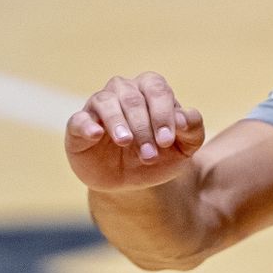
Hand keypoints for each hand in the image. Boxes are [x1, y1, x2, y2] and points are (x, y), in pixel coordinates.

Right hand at [65, 73, 205, 192]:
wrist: (133, 183)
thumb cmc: (160, 156)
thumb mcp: (184, 149)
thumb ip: (192, 131)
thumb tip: (184, 117)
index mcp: (150, 91)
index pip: (157, 89)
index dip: (163, 113)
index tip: (167, 141)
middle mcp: (123, 91)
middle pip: (133, 98)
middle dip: (144, 127)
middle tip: (150, 154)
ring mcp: (98, 107)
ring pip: (106, 102)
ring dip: (119, 124)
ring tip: (126, 142)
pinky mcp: (79, 126)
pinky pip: (79, 120)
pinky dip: (87, 125)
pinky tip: (96, 134)